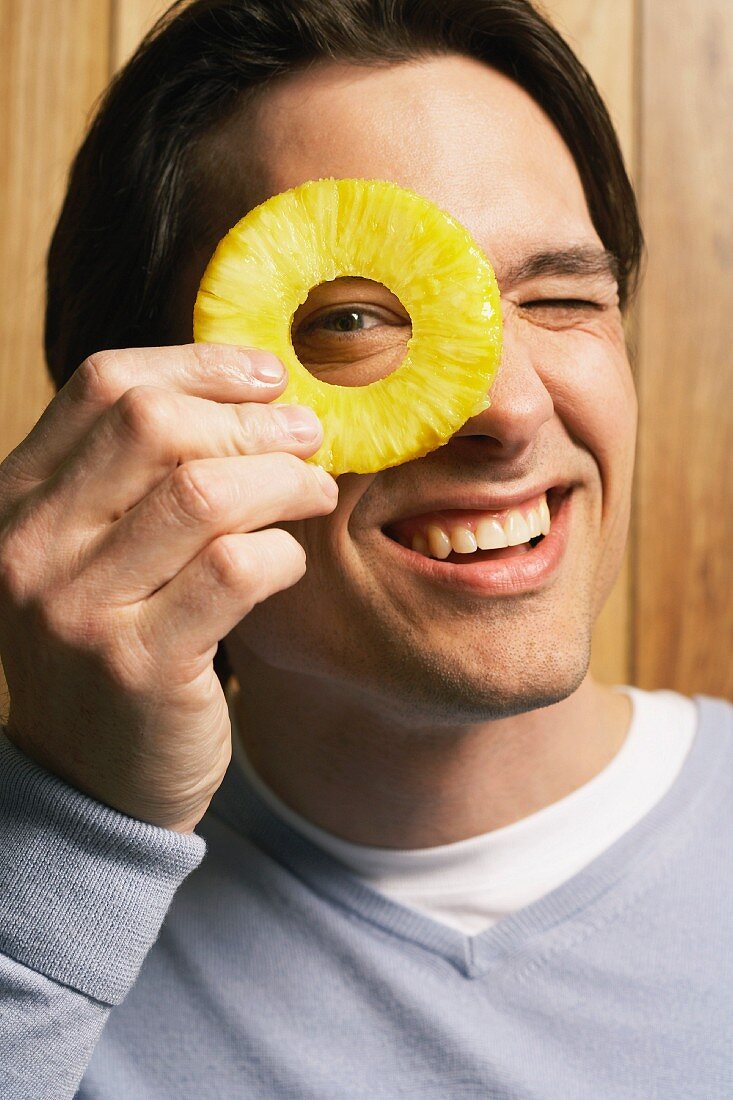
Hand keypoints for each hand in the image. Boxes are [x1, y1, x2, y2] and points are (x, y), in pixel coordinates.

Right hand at [0, 344, 336, 831]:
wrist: (89, 783)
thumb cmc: (113, 648)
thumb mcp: (96, 554)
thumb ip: (139, 479)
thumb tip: (252, 393)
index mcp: (16, 501)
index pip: (105, 386)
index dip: (200, 366)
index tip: (268, 376)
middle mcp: (30, 546)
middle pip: (154, 424)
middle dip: (252, 421)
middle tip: (307, 436)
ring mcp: (77, 608)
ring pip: (205, 492)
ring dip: (283, 480)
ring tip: (314, 491)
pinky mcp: (138, 664)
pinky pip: (236, 568)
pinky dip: (282, 553)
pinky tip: (289, 561)